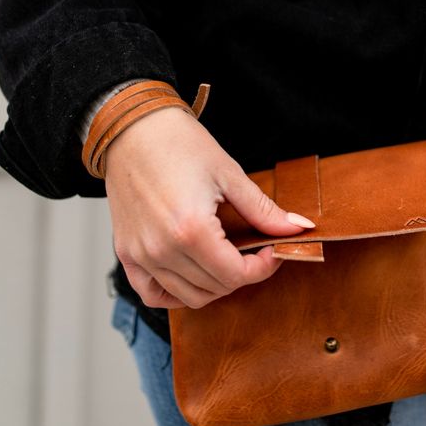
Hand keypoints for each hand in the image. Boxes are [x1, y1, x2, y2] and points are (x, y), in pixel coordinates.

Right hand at [104, 107, 313, 308]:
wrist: (132, 128)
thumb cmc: (179, 144)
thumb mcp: (229, 175)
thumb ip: (264, 210)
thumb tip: (299, 227)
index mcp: (191, 230)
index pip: (236, 275)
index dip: (263, 268)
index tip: (272, 251)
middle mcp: (162, 249)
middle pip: (215, 288)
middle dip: (243, 274)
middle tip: (253, 252)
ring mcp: (140, 254)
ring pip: (188, 297)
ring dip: (215, 286)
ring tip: (226, 260)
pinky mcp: (126, 252)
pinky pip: (152, 294)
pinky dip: (176, 294)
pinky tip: (194, 275)